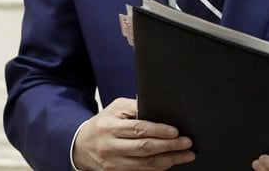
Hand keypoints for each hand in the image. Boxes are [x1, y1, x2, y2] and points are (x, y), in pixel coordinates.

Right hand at [72, 97, 194, 170]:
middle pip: (144, 149)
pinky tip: (170, 162)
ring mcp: (113, 163)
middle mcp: (110, 146)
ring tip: (185, 155)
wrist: (82, 146)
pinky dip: (158, 168)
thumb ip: (135, 106)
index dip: (159, 131)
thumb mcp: (115, 108)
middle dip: (169, 147)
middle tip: (187, 143)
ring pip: (144, 165)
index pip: (138, 129)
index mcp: (110, 127)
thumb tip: (157, 104)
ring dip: (168, 160)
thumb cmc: (103, 124)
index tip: (176, 132)